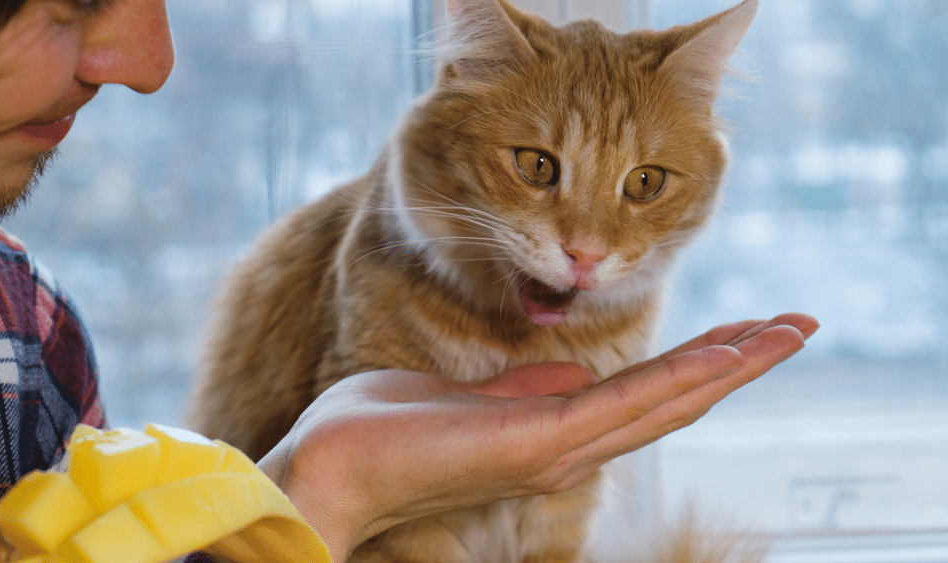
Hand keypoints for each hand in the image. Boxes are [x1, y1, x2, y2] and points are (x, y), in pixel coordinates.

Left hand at [259, 313, 817, 562]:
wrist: (332, 466)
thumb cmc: (388, 430)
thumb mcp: (474, 396)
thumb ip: (531, 391)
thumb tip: (577, 374)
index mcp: (554, 431)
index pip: (644, 395)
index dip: (700, 365)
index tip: (744, 333)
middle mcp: (570, 446)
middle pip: (673, 401)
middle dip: (737, 364)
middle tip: (798, 328)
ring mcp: (559, 449)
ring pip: (664, 404)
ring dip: (729, 369)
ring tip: (786, 335)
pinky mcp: (538, 444)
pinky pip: (623, 406)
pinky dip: (679, 379)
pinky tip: (723, 356)